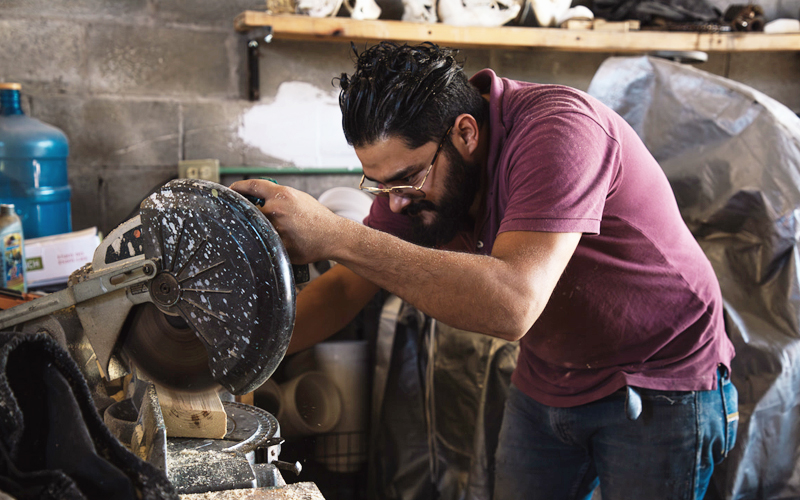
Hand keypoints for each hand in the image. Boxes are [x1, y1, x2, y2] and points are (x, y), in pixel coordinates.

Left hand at [230, 179, 349, 263]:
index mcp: (282, 194)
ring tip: (276, 231)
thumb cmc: (318, 218)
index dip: (239, 187)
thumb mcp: (299, 198)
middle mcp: (276, 209)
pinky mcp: (279, 245)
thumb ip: (278, 196)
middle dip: (249, 212)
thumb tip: (257, 198)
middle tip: (253, 216)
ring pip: (256, 227)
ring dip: (259, 229)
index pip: (252, 185)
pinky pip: (265, 242)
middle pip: (249, 209)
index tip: (232, 189)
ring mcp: (276, 228)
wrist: (333, 236)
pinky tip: (280, 242)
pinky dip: (268, 242)